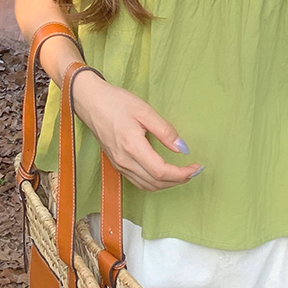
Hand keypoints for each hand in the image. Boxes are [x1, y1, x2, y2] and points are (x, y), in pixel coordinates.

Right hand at [71, 72, 202, 191]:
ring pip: (147, 185)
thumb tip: (183, 149)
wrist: (90, 102)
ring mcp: (119, 165)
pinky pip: (138, 181)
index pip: (161, 172)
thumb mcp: (145, 111)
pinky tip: (164, 173)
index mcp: (132, 147)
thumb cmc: (116, 102)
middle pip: (156, 183)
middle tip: (194, 170)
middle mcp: (124, 161)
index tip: (196, 167)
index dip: (182, 174)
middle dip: (178, 180)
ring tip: (182, 173)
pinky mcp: (116, 163)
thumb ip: (165, 131)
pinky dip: (154, 182)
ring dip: (167, 183)